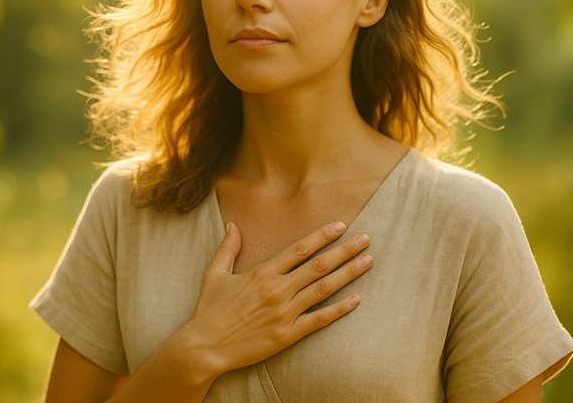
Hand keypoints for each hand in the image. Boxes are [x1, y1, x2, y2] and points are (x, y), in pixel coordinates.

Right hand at [180, 220, 372, 375]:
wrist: (205, 347)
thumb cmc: (209, 310)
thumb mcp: (214, 274)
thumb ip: (227, 248)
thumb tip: (233, 225)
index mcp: (261, 273)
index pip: (299, 249)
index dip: (322, 236)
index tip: (341, 226)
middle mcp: (277, 290)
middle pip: (318, 266)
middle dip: (344, 251)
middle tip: (365, 239)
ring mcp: (284, 314)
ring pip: (323, 289)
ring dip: (348, 274)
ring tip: (367, 261)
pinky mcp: (287, 335)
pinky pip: (319, 320)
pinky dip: (339, 310)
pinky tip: (356, 299)